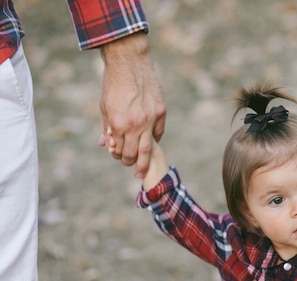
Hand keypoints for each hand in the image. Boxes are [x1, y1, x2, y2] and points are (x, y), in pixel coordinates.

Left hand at [100, 33, 165, 178]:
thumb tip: (106, 143)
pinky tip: (151, 142)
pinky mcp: (161, 112)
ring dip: (144, 163)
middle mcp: (135, 125)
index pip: (118, 149)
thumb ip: (107, 127)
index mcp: (118, 124)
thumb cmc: (113, 84)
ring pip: (148, 149)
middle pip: (134, 154)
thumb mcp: (104, 107)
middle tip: (131, 168)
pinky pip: (158, 133)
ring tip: (142, 172)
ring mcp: (150, 119)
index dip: (116, 154)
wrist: (129, 63)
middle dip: (130, 163)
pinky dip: (154, 139)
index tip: (117, 155)